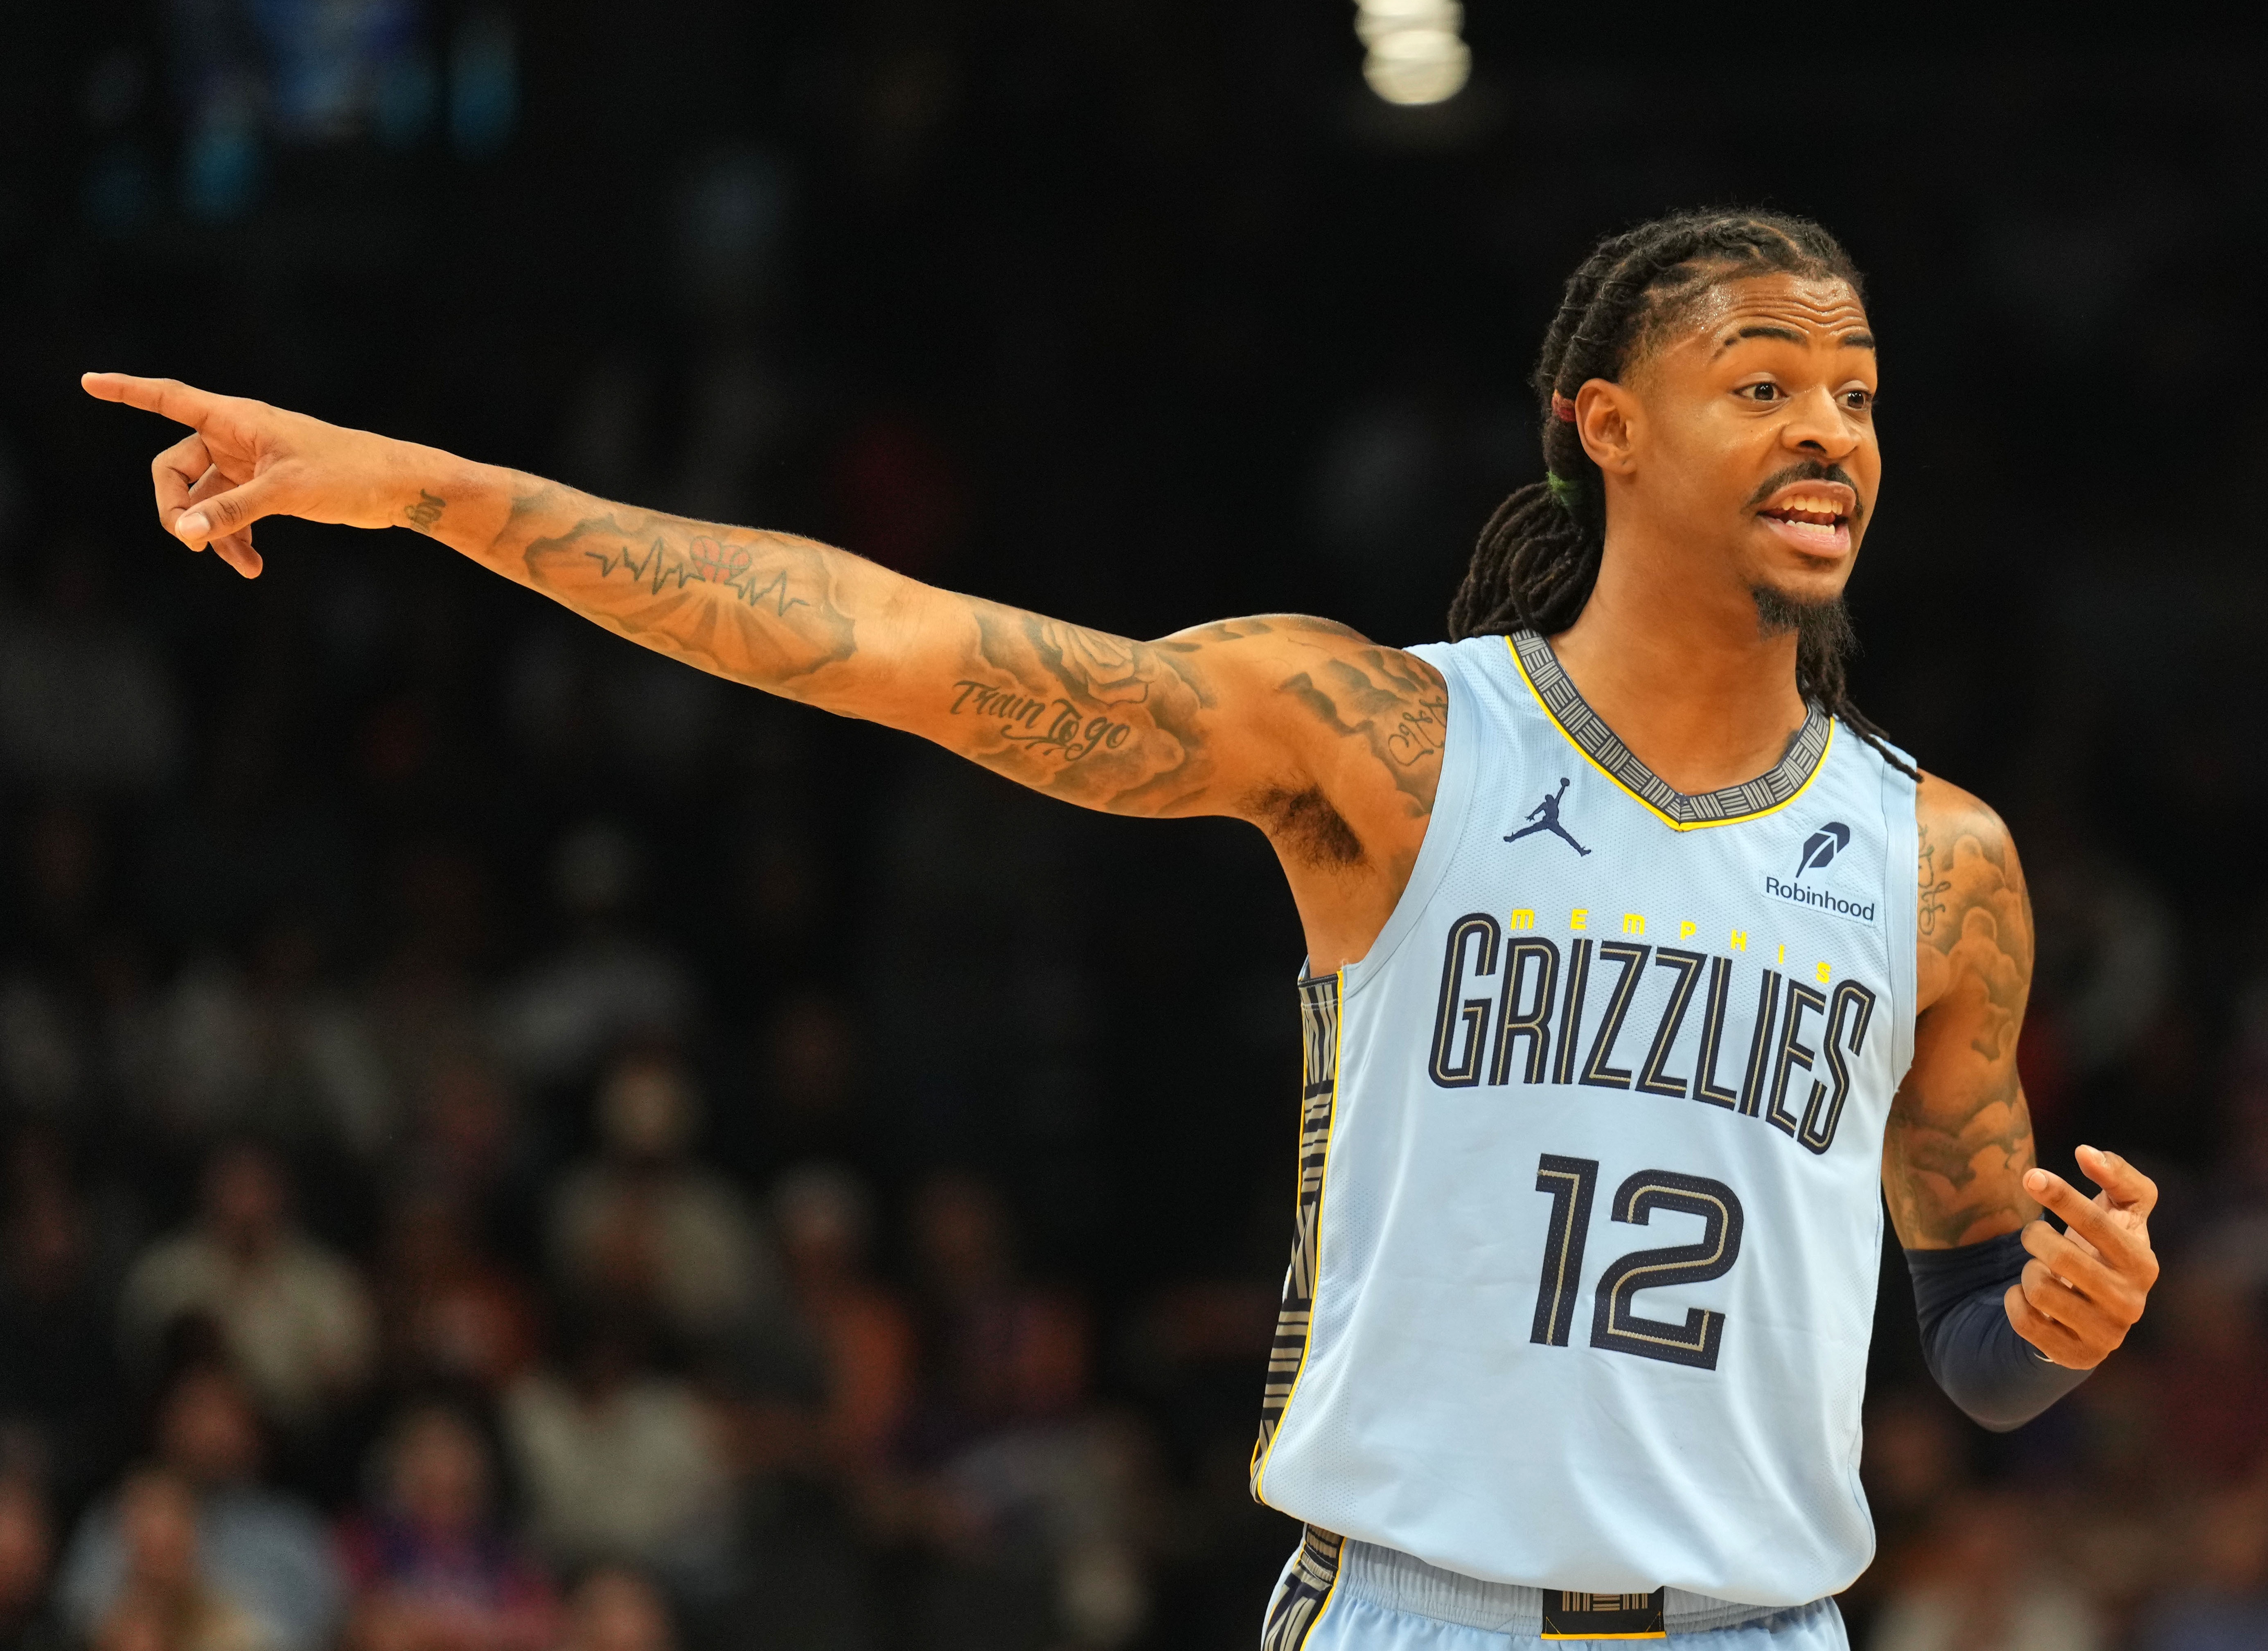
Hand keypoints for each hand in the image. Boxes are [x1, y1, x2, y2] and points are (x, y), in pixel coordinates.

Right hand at [80, 373, 413, 578]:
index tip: (88, 382)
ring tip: (243, 564)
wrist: (395, 487)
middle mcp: (235, 436)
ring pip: (204, 500)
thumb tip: (188, 533)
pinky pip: (229, 514)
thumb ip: (235, 510)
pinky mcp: (264, 489)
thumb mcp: (287, 491)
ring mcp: (248, 464)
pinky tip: (252, 566)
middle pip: (175, 469)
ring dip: (212, 533)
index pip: (169, 397)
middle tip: (193, 542)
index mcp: (236, 418)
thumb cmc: (348, 473)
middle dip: (178, 507)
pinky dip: (234, 539)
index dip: (128, 391)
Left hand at [2004, 1143, 2159, 1368]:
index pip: (2096, 1222)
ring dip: (2026, 1272)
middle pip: (2059, 1255)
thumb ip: (2117, 1176)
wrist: (2088, 1311)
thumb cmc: (2101, 1250)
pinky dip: (2015, 1301)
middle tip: (2033, 1235)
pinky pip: (2025, 1320)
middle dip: (2033, 1237)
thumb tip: (2088, 1153)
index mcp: (2143, 1262)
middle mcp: (2131, 1302)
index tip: (2030, 1176)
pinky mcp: (2076, 1358)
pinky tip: (2028, 1298)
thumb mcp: (2118, 1212)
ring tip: (2040, 1272)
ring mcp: (2107, 1335)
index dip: (2061, 1195)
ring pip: (2038, 1288)